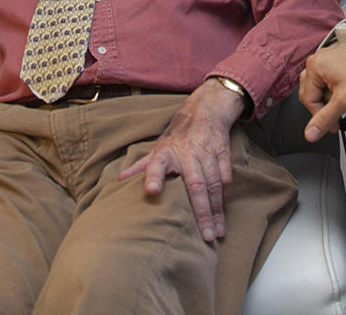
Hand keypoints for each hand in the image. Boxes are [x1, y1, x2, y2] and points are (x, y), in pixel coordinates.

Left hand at [119, 80, 244, 240]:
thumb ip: (142, 165)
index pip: (157, 164)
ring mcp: (207, 153)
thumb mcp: (158, 147)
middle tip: (206, 236)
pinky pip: (225, 178)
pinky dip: (225, 196)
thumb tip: (120, 180)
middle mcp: (188, 153)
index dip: (153, 177)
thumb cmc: (177, 135)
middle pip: (196, 185)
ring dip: (216, 210)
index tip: (152, 191)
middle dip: (201, 211)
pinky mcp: (222, 153)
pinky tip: (223, 212)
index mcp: (166, 152)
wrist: (205, 110)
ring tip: (217, 232)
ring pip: (214, 185)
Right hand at [300, 42, 345, 140]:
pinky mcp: (341, 57)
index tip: (332, 126)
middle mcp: (320, 57)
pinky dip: (336, 88)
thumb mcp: (344, 101)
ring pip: (322, 84)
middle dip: (324, 107)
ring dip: (330, 98)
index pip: (308, 99)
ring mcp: (331, 56)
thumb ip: (325, 119)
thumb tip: (310, 133)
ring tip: (345, 103)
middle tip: (338, 117)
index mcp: (314, 65)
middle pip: (312, 91)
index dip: (320, 117)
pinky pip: (331, 76)